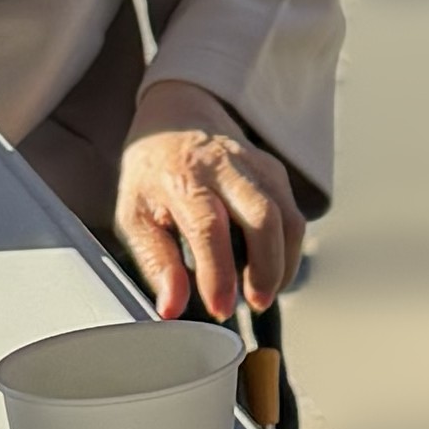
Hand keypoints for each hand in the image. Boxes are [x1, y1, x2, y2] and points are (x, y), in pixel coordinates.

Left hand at [116, 108, 303, 325]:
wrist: (178, 119)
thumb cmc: (153, 174)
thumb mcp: (135, 216)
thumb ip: (156, 263)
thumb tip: (171, 309)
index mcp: (183, 177)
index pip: (209, 227)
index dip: (219, 273)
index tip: (220, 308)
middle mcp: (225, 166)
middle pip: (264, 217)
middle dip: (267, 269)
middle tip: (256, 303)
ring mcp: (256, 165)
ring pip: (288, 218)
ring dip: (283, 264)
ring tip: (262, 292)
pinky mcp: (276, 171)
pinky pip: (293, 215)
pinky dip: (286, 250)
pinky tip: (267, 268)